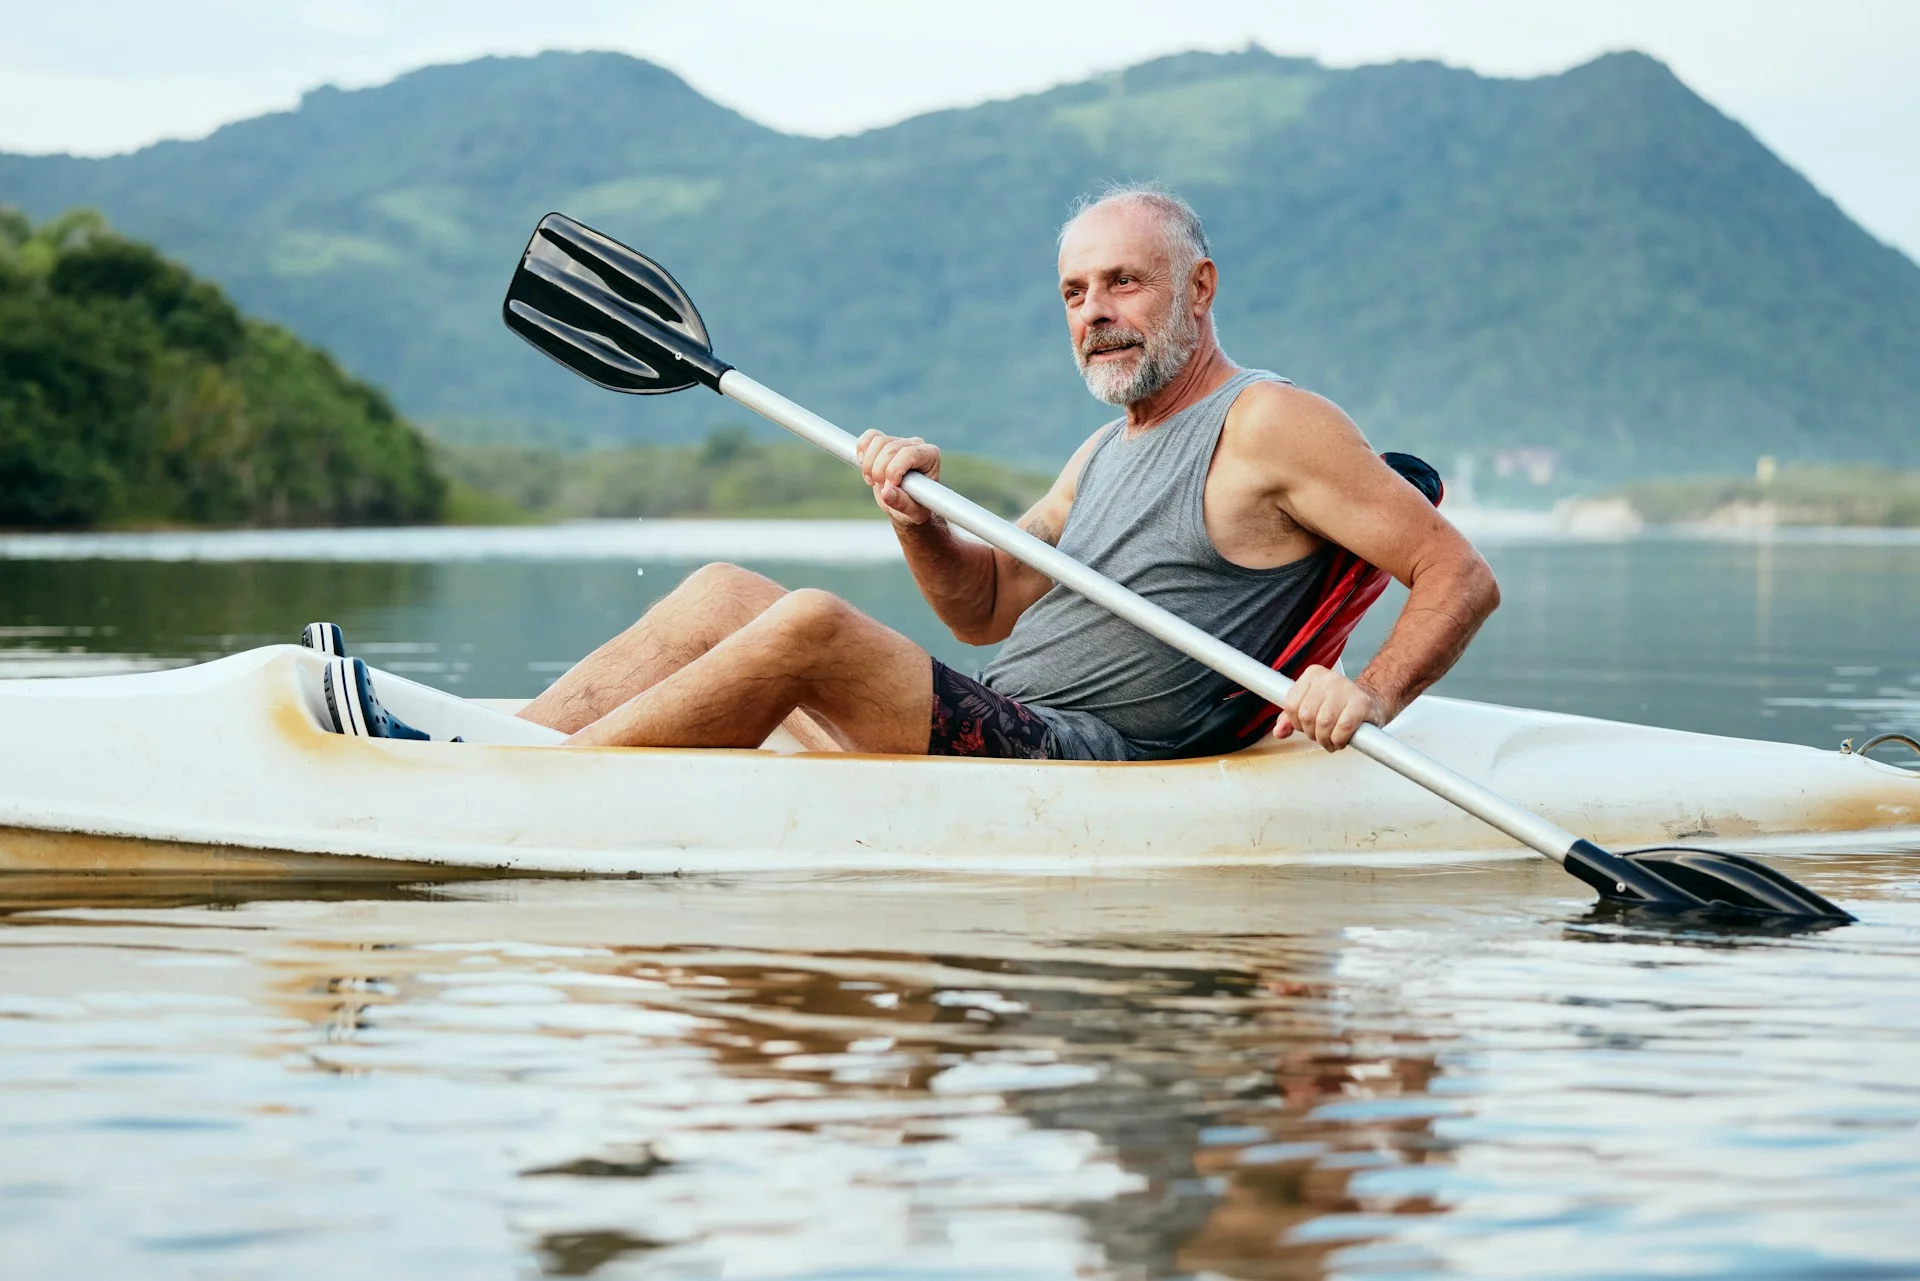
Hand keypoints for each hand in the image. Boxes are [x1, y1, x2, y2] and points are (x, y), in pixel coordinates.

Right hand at [856, 430, 940, 525]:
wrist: (907, 504)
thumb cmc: (916, 507)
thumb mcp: (913, 512)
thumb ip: (902, 503)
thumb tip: (886, 493)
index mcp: (930, 457)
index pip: (908, 454)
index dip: (893, 470)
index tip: (887, 489)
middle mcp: (917, 445)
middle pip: (890, 448)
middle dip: (879, 471)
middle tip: (881, 489)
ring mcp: (900, 441)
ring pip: (878, 442)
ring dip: (869, 465)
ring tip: (874, 482)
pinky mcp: (885, 442)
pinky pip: (870, 436)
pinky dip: (862, 448)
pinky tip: (863, 464)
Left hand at [1274, 665, 1389, 751]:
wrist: (1371, 703)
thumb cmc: (1339, 706)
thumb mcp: (1311, 707)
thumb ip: (1291, 718)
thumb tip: (1279, 731)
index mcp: (1312, 675)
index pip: (1291, 705)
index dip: (1296, 723)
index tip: (1306, 727)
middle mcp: (1328, 678)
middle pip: (1306, 715)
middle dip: (1312, 733)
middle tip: (1321, 736)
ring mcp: (1346, 688)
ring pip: (1324, 723)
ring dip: (1326, 739)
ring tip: (1331, 740)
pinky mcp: (1361, 703)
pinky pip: (1343, 727)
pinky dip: (1339, 739)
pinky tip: (1341, 740)